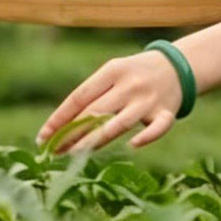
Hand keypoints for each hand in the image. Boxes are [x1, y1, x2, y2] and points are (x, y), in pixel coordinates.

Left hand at [35, 51, 185, 153]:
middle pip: (95, 112)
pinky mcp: (167, 112)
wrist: (177, 66)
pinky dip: (147, 137)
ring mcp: (148, 99)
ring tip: (74, 154)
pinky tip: (132, 145)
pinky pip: (158, 128)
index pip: (79, 97)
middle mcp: (129, 84)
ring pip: (120, 123)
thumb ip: (93, 96)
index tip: (43, 137)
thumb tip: (60, 126)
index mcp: (112, 71)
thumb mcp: (112, 74)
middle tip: (53, 152)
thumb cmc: (134, 75)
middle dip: (71, 133)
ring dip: (96, 139)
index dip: (59, 118)